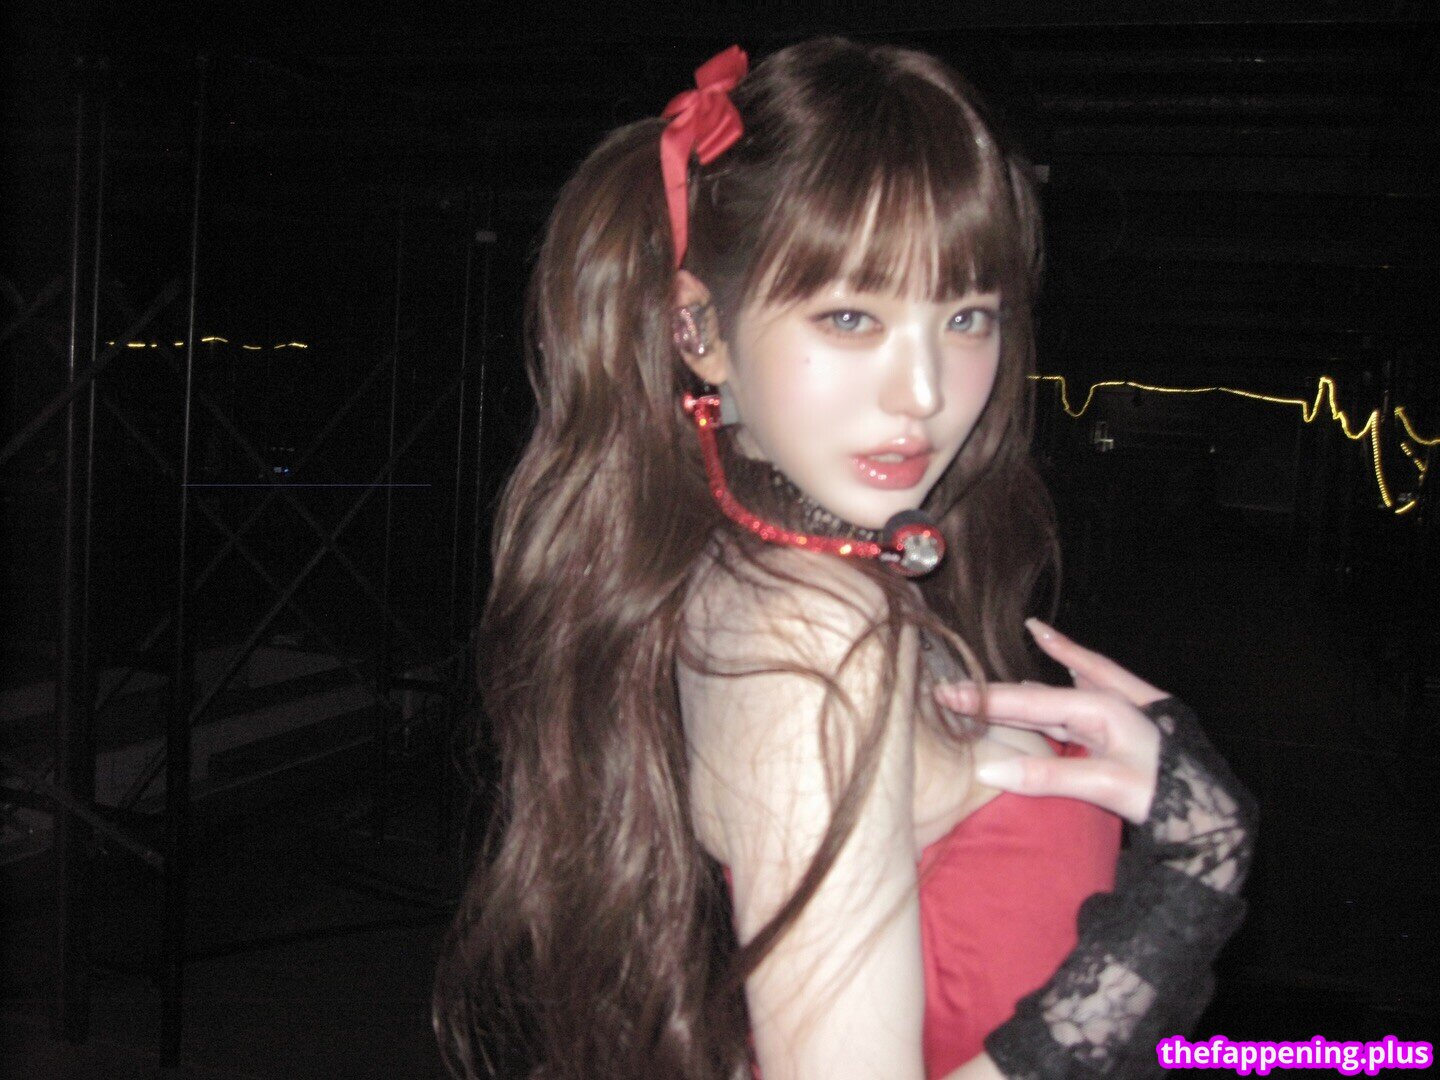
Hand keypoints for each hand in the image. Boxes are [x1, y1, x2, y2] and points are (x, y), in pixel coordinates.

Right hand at [932, 618, 1165, 824]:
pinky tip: (1057, 656)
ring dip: (1021, 690)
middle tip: (949, 688)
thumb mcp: (1106, 786)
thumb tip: (987, 769)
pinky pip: (1082, 692)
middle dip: (993, 692)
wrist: (1215, 811)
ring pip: (1054, 697)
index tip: (943, 695)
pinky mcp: (1120, 727)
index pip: (1026, 703)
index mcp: (1099, 709)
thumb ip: (1047, 776)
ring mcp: (1113, 712)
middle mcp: (1104, 702)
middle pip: (1036, 696)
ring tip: (990, 683)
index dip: (983, 701)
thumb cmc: (1165, 794)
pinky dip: (1067, 668)